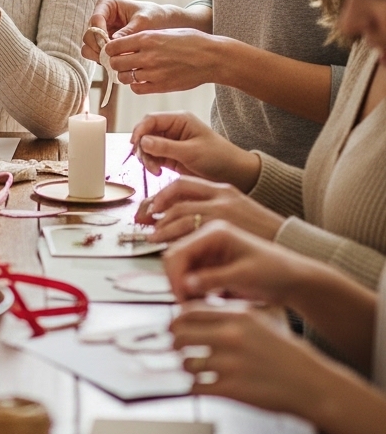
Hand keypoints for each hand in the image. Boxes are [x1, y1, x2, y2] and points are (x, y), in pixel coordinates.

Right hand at [82, 0, 192, 58]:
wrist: (162, 25)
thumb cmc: (154, 17)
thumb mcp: (144, 21)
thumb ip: (129, 31)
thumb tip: (113, 42)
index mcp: (107, 4)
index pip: (96, 19)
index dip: (100, 33)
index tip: (110, 45)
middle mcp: (100, 18)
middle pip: (88, 34)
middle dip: (97, 47)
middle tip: (111, 57)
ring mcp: (100, 32)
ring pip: (88, 46)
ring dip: (97, 55)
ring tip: (113, 61)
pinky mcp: (103, 44)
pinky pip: (95, 54)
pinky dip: (102, 60)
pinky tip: (115, 63)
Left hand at [104, 28, 222, 93]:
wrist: (212, 57)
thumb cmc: (191, 41)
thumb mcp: (164, 31)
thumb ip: (144, 38)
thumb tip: (124, 44)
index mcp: (147, 38)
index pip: (113, 46)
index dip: (110, 50)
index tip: (113, 51)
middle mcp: (147, 56)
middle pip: (115, 63)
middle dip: (115, 63)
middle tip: (120, 62)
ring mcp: (153, 73)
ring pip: (124, 77)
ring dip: (125, 75)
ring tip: (133, 71)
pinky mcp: (160, 86)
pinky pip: (137, 89)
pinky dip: (136, 85)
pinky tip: (142, 80)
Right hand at [130, 111, 260, 190]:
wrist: (234, 174)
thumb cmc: (218, 158)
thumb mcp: (191, 152)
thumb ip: (165, 147)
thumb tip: (142, 141)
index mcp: (179, 120)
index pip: (151, 119)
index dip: (139, 130)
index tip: (135, 144)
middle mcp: (172, 129)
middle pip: (146, 133)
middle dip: (142, 148)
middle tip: (147, 163)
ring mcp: (170, 143)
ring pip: (146, 146)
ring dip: (146, 158)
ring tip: (156, 171)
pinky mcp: (169, 156)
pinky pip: (152, 157)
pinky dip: (151, 164)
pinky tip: (158, 172)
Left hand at [138, 175, 284, 242]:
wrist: (292, 244)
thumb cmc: (260, 234)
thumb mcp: (235, 213)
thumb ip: (210, 211)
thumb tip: (179, 221)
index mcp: (222, 188)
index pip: (182, 184)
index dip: (160, 196)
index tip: (148, 209)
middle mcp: (221, 195)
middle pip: (176, 195)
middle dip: (154, 209)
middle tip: (141, 222)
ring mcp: (224, 211)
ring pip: (181, 214)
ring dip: (162, 227)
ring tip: (152, 238)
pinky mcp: (226, 229)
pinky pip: (192, 232)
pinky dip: (176, 240)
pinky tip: (170, 248)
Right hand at [162, 220, 302, 302]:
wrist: (294, 279)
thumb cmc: (276, 273)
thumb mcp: (245, 277)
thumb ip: (213, 279)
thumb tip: (184, 285)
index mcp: (215, 231)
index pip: (178, 251)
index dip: (174, 277)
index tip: (180, 299)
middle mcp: (207, 235)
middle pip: (174, 256)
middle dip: (176, 281)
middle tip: (185, 304)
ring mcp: (207, 248)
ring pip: (179, 266)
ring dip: (182, 285)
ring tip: (196, 302)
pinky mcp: (210, 260)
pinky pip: (189, 273)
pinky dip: (191, 287)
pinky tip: (203, 298)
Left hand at [172, 302, 325, 415]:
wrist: (313, 385)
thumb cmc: (288, 355)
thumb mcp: (260, 322)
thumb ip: (229, 316)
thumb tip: (196, 315)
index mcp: (237, 317)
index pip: (188, 312)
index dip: (176, 320)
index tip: (174, 327)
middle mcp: (230, 337)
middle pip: (180, 336)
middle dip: (174, 343)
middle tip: (176, 348)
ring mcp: (229, 364)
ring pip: (186, 363)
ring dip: (186, 367)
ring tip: (192, 369)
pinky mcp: (231, 389)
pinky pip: (196, 386)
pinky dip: (194, 387)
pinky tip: (202, 385)